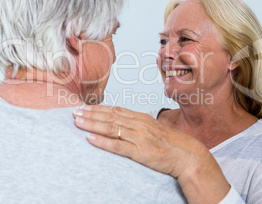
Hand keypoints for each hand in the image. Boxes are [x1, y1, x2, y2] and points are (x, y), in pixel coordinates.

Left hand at [74, 105, 202, 177]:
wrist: (186, 154)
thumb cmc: (171, 142)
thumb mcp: (154, 128)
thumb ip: (138, 125)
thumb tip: (124, 123)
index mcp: (141, 118)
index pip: (116, 110)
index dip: (99, 108)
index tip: (85, 107)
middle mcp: (139, 124)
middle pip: (110, 116)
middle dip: (91, 114)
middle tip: (75, 112)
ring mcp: (139, 137)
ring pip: (111, 128)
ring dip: (92, 124)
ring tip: (78, 122)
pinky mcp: (140, 151)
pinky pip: (117, 146)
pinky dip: (103, 142)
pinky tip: (91, 139)